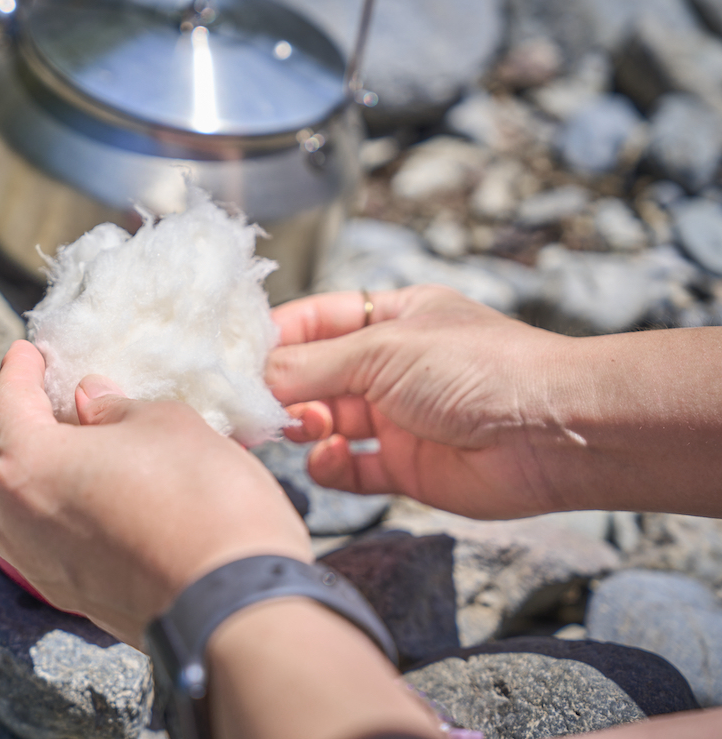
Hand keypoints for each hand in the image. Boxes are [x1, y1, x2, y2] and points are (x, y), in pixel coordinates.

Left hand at [0, 340, 310, 646]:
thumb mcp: (165, 423)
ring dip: (9, 468)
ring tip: (45, 444)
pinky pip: (26, 542)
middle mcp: (16, 517)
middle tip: (30, 392)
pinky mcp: (68, 595)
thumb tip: (88, 401)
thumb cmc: (203, 497)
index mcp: (28, 462)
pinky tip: (68, 495)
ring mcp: (36, 564)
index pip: (6, 402)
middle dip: (0, 416)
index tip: (29, 352)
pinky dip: (32, 509)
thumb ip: (115, 408)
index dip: (18, 369)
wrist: (236, 603)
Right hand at [266, 285, 576, 519]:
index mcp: (390, 318)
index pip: (314, 322)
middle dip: (283, 389)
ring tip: (301, 427)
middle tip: (258, 405)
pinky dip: (330, 466)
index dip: (275, 336)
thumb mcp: (382, 350)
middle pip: (314, 376)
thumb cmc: (476, 367)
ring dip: (304, 426)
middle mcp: (390, 366)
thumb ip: (312, 365)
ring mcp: (397, 418)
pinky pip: (349, 468)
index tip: (234, 355)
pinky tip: (329, 457)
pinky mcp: (404, 467)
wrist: (551, 432)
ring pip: (326, 423)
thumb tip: (252, 377)